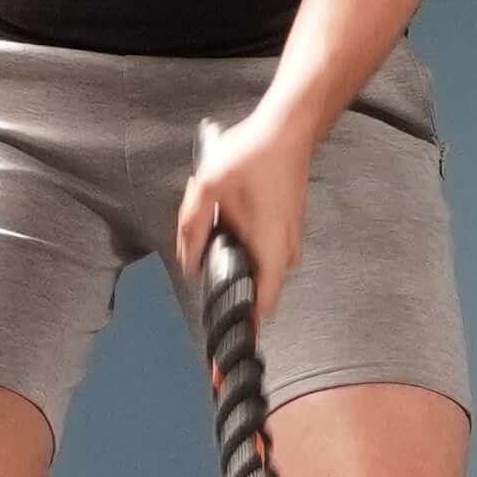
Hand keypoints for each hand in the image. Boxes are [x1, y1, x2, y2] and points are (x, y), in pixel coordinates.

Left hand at [172, 94, 326, 311]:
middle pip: (254, 288)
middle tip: (210, 239)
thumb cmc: (255, 155)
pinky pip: (264, 253)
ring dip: (235, 253)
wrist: (287, 130)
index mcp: (271, 249)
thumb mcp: (208, 187)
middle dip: (226, 274)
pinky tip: (235, 210)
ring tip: (224, 215)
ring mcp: (290, 243)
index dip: (242, 328)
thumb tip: (186, 261)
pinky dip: (245, 241)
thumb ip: (191, 228)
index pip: (262, 309)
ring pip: (257, 268)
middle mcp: (287, 253)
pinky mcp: (288, 232)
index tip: (226, 346)